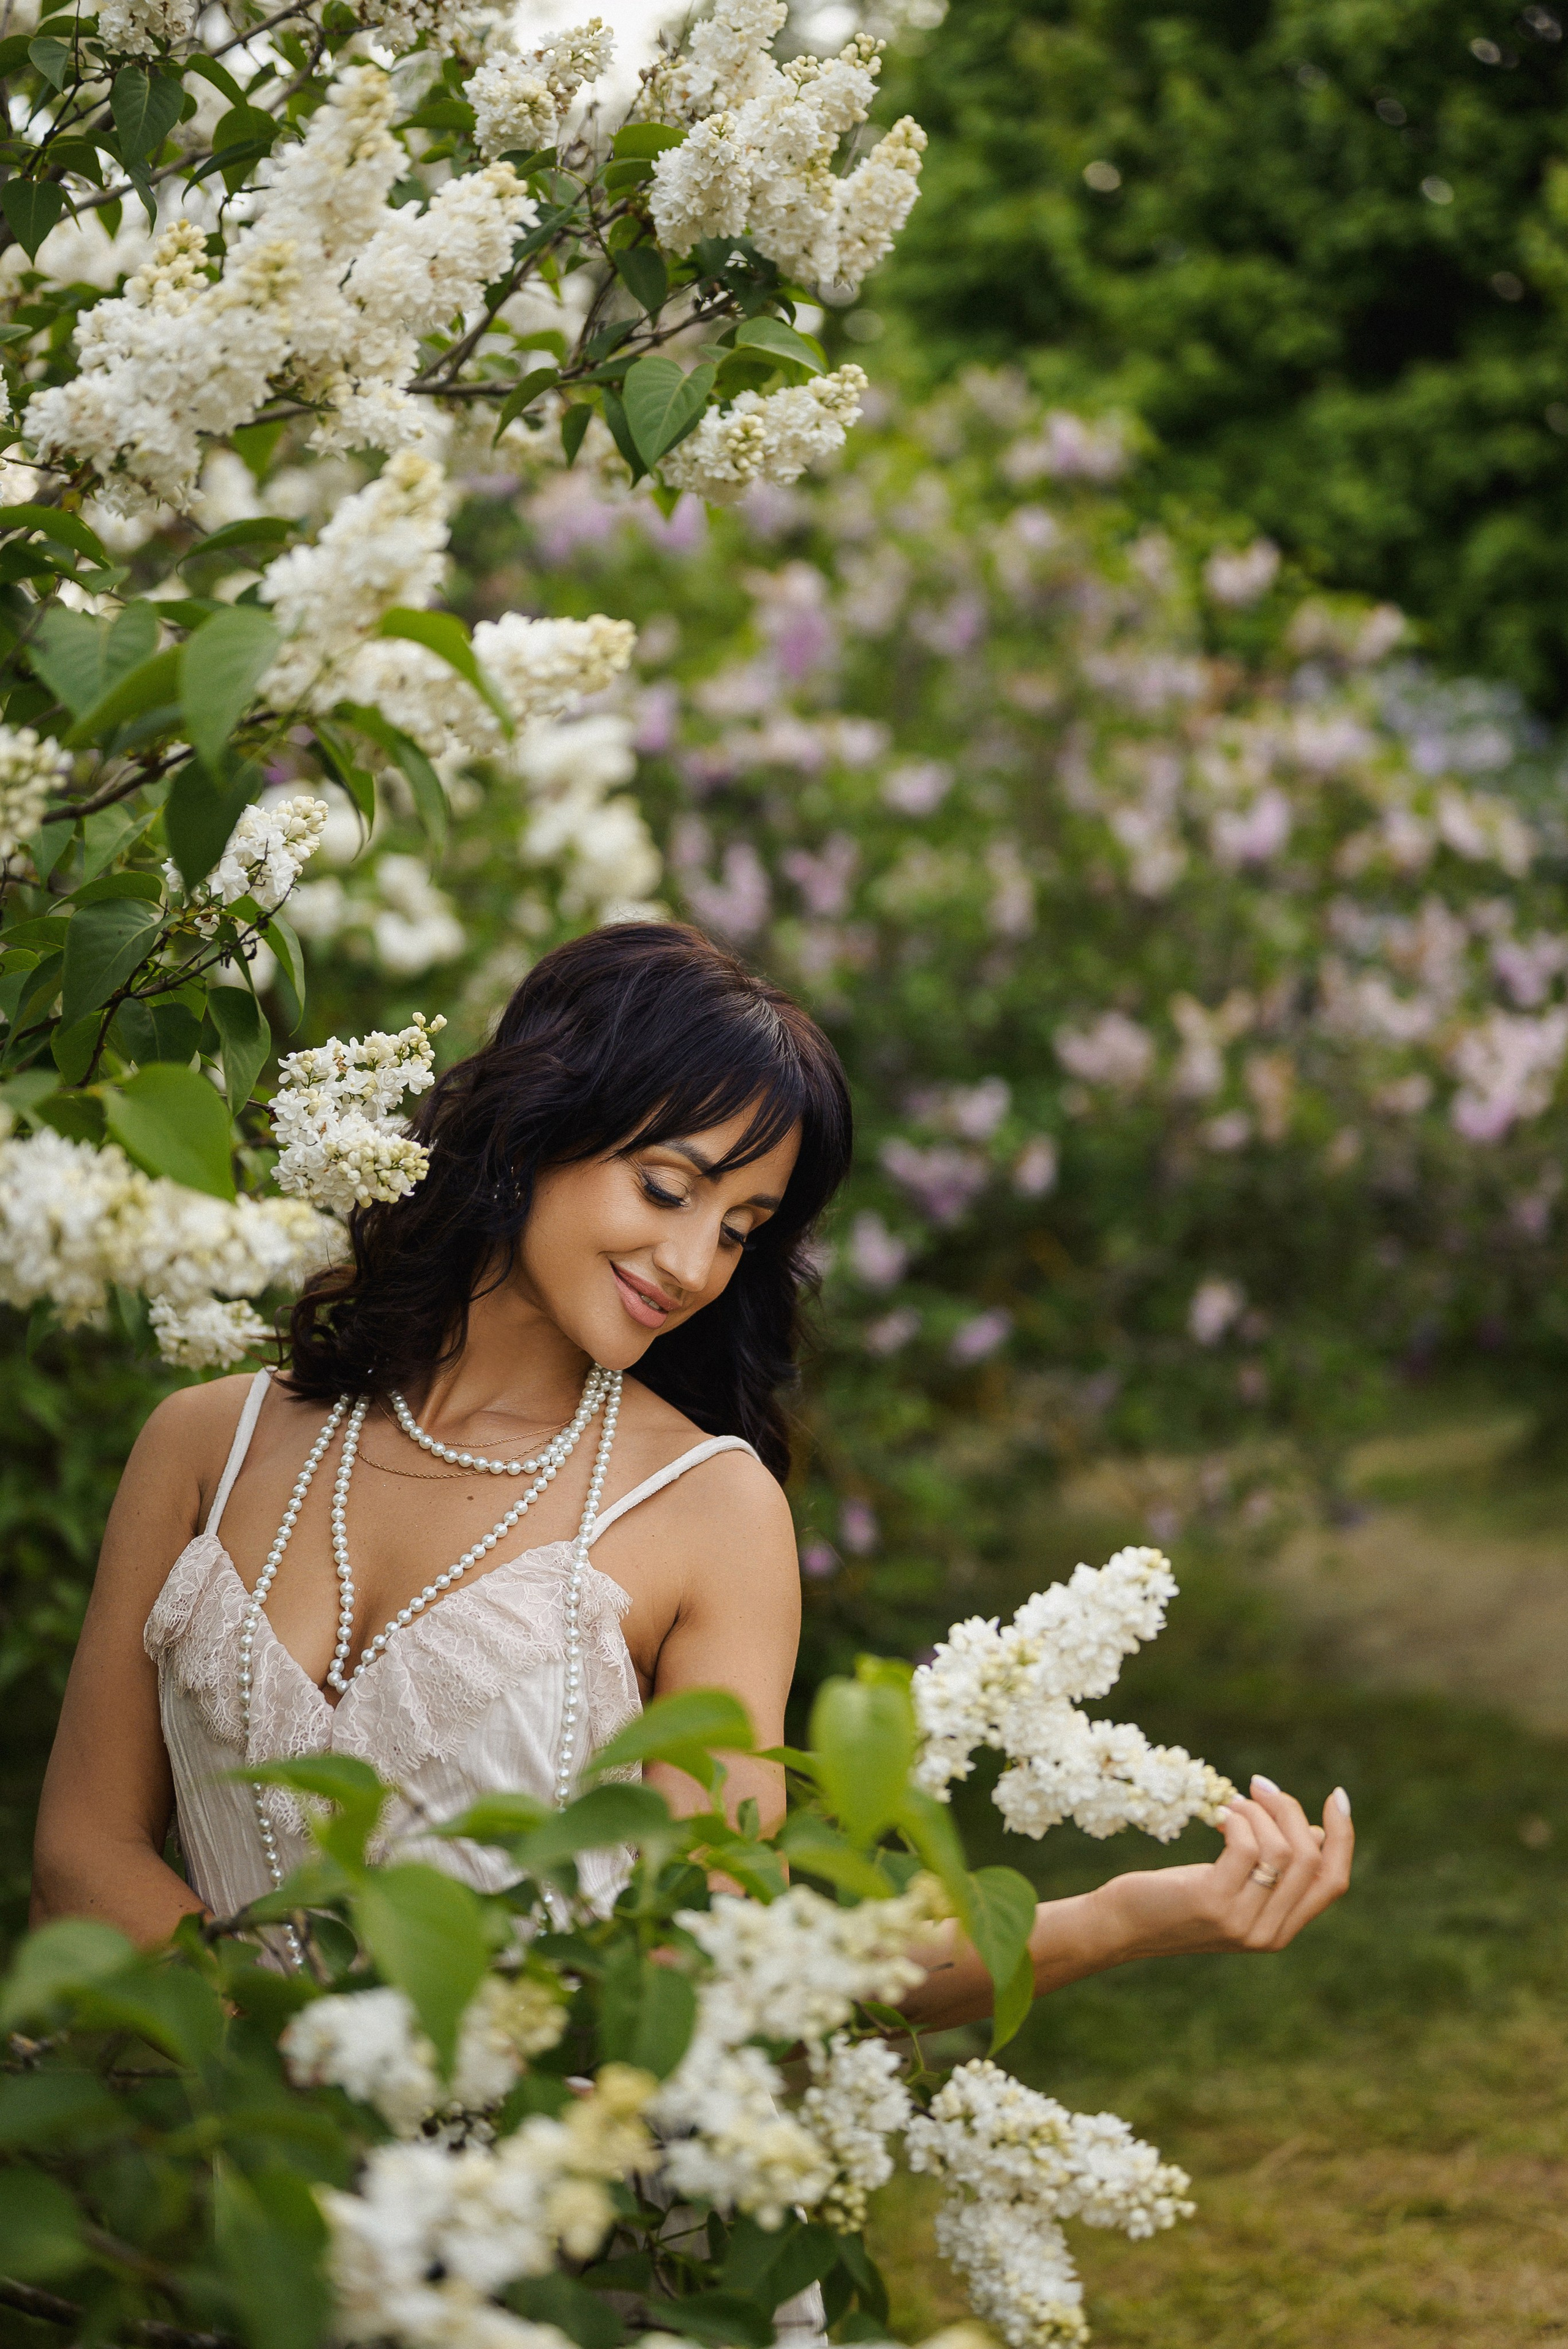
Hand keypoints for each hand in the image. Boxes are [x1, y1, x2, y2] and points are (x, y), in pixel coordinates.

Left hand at [1092, 1776, 1353, 1962]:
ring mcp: (1242, 1922)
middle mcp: (1269, 1934)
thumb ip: (1275, 1872)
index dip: (1342, 1838)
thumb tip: (1317, 1835)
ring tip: (1234, 1804)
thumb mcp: (1235, 1887)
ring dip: (1259, 1812)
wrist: (1124, 1925)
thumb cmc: (1179, 1897)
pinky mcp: (1213, 1903)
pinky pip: (1247, 1847)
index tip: (1337, 1797)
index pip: (1334, 1882)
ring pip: (1281, 1850)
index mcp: (1282, 1931)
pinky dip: (1238, 1819)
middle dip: (1291, 1811)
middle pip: (1311, 1860)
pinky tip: (1220, 1816)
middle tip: (1261, 1786)